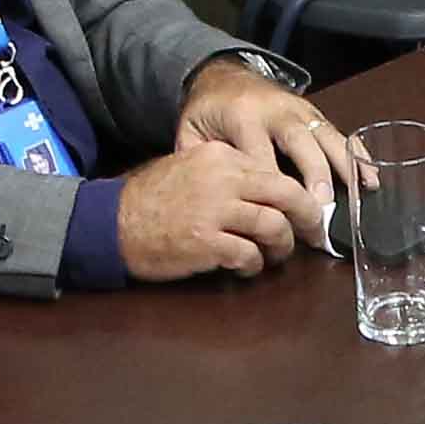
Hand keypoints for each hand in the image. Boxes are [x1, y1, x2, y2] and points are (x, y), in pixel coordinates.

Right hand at [110, 141, 307, 280]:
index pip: (273, 170)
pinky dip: (254, 265)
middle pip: (286, 194)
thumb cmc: (149, 200)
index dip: (295, 193)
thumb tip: (266, 195)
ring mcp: (215, 211)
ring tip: (275, 256)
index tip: (303, 208)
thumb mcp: (189, 169)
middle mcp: (222, 178)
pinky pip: (249, 255)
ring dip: (282, 246)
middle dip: (307, 217)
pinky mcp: (208, 243)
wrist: (110, 223)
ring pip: (273, 226)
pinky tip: (244, 267)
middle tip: (314, 233)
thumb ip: (227, 175)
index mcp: (219, 156)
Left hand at [174, 57, 351, 229]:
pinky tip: (370, 179)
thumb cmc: (208, 113)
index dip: (271, 189)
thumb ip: (201, 163)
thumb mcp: (191, 134)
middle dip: (313, 178)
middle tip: (322, 212)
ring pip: (325, 137)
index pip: (260, 158)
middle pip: (299, 145)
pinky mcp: (314, 112)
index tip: (279, 221)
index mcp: (242, 117)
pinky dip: (357, 155)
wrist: (223, 75)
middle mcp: (275, 111)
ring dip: (344, 169)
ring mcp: (299, 109)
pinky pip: (339, 133)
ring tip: (358, 197)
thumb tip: (217, 201)